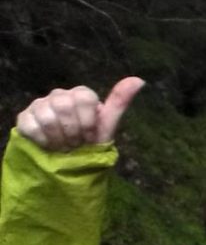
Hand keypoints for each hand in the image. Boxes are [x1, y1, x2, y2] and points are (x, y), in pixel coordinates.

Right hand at [16, 76, 144, 150]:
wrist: (68, 164)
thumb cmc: (89, 145)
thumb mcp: (107, 127)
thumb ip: (120, 103)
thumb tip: (140, 80)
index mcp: (81, 95)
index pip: (85, 98)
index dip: (87, 122)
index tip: (89, 136)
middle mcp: (60, 95)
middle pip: (64, 105)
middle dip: (72, 132)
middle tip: (75, 143)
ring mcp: (40, 105)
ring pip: (47, 116)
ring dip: (58, 138)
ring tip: (63, 146)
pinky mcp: (25, 118)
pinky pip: (31, 125)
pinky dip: (43, 141)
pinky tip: (48, 145)